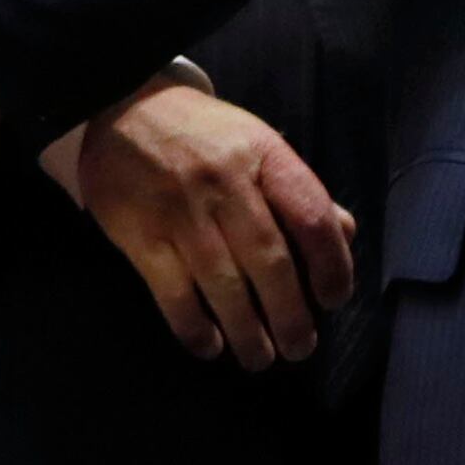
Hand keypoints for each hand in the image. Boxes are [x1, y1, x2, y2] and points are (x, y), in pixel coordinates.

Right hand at [62, 83, 356, 369]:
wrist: (121, 106)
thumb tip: (343, 236)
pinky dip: (195, 328)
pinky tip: (209, 344)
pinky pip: (174, 294)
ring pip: (224, 286)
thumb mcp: (257, 144)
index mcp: (263, 155)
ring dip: (248, 333)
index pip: (311, 217)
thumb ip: (298, 190)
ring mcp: (179, 209)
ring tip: (259, 357)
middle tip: (300, 348)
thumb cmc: (201, 135)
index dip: (332, 266)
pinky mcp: (140, 234)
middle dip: (291, 317)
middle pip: (271, 262)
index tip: (333, 299)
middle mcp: (224, 181)